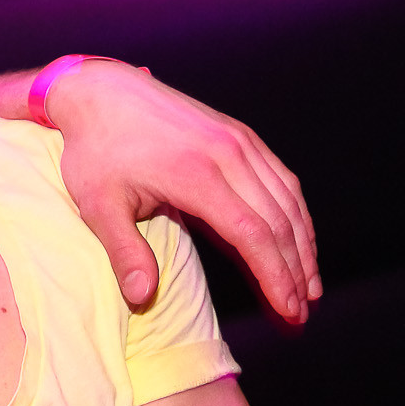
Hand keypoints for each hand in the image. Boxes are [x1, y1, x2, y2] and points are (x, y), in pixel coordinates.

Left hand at [48, 61, 317, 323]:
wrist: (100, 92)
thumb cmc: (95, 150)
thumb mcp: (98, 205)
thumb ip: (124, 252)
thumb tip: (141, 298)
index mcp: (196, 174)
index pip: (252, 233)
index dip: (275, 275)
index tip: (289, 311)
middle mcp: (228, 154)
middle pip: (278, 221)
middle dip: (295, 270)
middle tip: (301, 313)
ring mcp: (238, 141)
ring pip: (287, 200)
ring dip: (303, 245)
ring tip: (308, 286)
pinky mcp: (240, 135)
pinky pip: (280, 179)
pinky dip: (295, 213)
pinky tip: (298, 240)